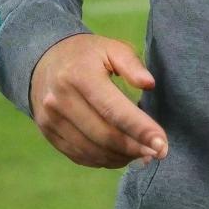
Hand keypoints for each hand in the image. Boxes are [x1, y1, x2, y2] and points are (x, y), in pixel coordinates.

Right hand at [29, 33, 167, 168]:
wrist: (46, 59)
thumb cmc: (87, 54)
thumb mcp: (111, 47)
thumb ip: (132, 64)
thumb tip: (150, 84)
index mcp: (79, 75)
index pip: (113, 110)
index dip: (140, 129)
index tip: (162, 144)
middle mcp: (61, 100)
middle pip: (104, 135)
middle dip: (135, 148)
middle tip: (158, 152)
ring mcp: (51, 120)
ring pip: (92, 150)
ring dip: (121, 158)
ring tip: (143, 154)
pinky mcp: (48, 134)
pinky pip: (79, 156)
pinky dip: (103, 160)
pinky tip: (121, 156)